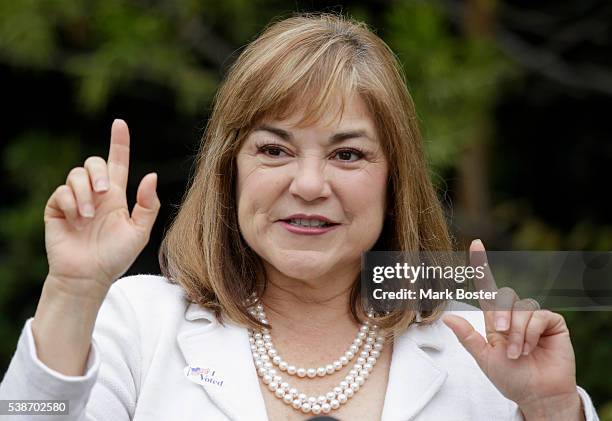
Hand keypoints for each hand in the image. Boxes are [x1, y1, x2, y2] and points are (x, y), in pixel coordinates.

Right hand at [44, 119, 159, 298]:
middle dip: (98, 172)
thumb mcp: (139, 232)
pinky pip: (61, 192)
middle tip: (105, 192)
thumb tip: (151, 175)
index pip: (118, 163)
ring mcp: (74, 200)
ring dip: (85, 193)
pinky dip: (70, 203)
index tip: (119, 123)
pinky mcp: (56, 209)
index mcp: (116, 197)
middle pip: (93, 162)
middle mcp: (95, 194)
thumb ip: (148, 205)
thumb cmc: (115, 257)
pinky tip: (75, 220)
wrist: (89, 277)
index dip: (119, 143)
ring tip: (88, 216)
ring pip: (76, 174)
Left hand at [442, 240, 582, 419]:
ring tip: (518, 353)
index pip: (488, 288)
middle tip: (504, 340)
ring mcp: (534, 317)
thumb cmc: (511, 378)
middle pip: (504, 295)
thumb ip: (468, 337)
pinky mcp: (552, 322)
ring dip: (517, 333)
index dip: (482, 265)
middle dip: (502, 318)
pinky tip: (532, 348)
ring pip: (521, 308)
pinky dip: (531, 333)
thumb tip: (448, 317)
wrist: (536, 395)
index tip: (475, 244)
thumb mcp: (484, 358)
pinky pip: (538, 315)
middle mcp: (515, 314)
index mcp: (496, 320)